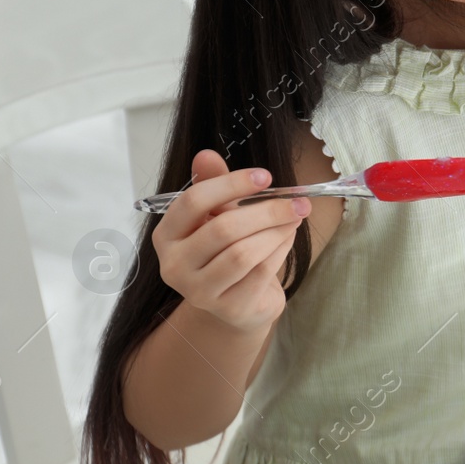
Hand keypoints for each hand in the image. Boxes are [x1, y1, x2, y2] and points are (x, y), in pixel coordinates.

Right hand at [152, 149, 307, 333]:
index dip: (231, 184)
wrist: (238, 301)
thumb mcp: (218, 214)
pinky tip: (288, 238)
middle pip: (223, 229)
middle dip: (267, 210)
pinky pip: (260, 272)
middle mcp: (174, 266)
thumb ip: (213, 184)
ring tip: (294, 218)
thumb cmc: (226, 250)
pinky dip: (280, 250)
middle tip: (298, 201)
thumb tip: (206, 155)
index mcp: (166, 235)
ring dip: (277, 231)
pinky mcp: (229, 308)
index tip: (266, 176)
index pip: (193, 202)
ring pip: (243, 253)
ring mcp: (199, 292)